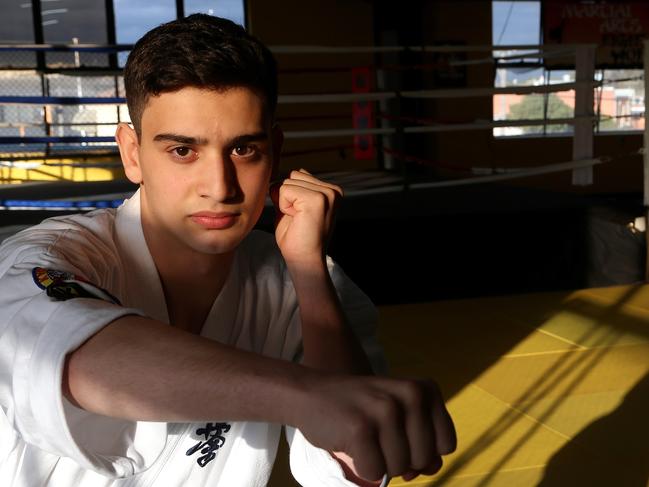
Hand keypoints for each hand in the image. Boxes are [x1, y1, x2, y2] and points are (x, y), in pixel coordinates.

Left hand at [270, 169, 341, 267]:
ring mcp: (326, 194)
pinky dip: (283, 206)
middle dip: (287, 198)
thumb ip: (291, 190)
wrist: (305, 260)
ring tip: (298, 219)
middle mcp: (332, 190)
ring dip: (285, 203)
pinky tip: (296, 219)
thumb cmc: (297, 238)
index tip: (301, 217)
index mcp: (330, 190)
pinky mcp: (317, 199)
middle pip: (292, 176)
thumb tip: (280, 175)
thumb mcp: (294, 207)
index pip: (298, 175)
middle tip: (298, 219)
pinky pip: (284, 190)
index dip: (290, 196)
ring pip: (287, 182)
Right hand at [293, 373, 456, 482]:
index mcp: (424, 390)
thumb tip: (429, 469)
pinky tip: (351, 441)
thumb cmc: (360, 410)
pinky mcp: (361, 427)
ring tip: (364, 436)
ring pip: (400, 469)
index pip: (446, 444)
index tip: (400, 435)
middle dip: (401, 458)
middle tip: (377, 435)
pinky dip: (362, 465)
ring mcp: (385, 410)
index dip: (422, 450)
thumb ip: (424, 443)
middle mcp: (410, 394)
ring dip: (380, 462)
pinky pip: (375, 473)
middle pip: (424, 459)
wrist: (311, 393)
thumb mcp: (399, 416)